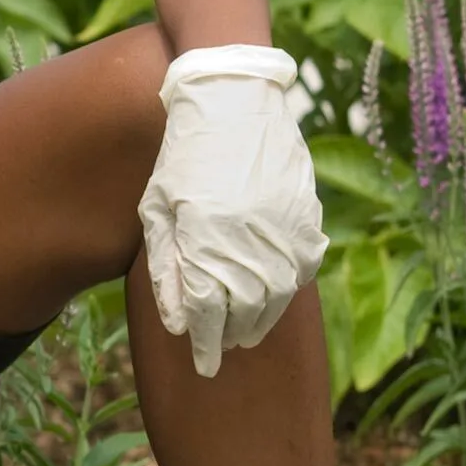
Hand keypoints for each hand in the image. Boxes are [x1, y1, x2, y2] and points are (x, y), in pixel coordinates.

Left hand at [138, 45, 327, 378]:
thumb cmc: (182, 156)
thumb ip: (166, 266)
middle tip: (225, 349)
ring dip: (264, 319)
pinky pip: (304, 266)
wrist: (234, 101)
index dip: (205, 343)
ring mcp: (284, 227)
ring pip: (280, 294)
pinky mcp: (308, 215)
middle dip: (234, 336)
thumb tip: (178, 320)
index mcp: (205, 239)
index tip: (203, 364)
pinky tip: (275, 292)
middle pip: (247, 310)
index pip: (208, 312)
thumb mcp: (158, 208)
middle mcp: (249, 238)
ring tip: (248, 331)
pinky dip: (289, 287)